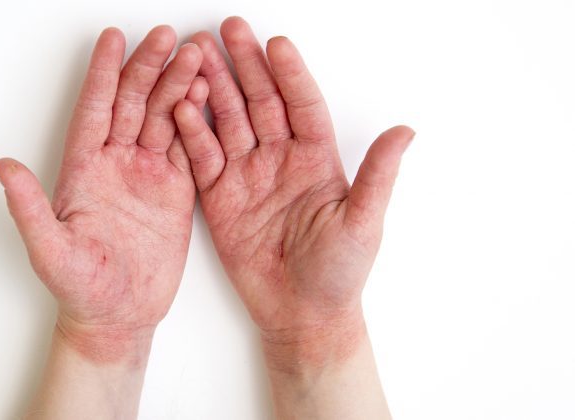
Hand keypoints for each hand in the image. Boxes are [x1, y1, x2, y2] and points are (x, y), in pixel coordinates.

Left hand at [0, 26, 205, 361]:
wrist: (118, 317)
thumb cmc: (80, 289)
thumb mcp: (50, 252)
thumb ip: (29, 209)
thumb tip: (3, 166)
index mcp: (83, 170)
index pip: (94, 110)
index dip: (103, 74)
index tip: (113, 38)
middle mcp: (115, 164)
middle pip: (132, 104)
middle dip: (149, 68)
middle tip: (169, 37)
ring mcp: (146, 175)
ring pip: (163, 119)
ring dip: (177, 86)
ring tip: (196, 55)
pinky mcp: (174, 192)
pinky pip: (186, 148)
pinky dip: (197, 121)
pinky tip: (206, 96)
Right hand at [175, 17, 412, 365]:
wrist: (301, 314)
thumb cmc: (339, 272)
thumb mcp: (364, 222)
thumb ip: (378, 175)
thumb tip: (406, 131)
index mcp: (317, 160)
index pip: (302, 105)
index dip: (290, 75)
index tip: (277, 44)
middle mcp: (280, 160)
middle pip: (260, 102)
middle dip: (245, 66)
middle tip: (228, 31)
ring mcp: (248, 175)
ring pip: (228, 122)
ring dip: (213, 90)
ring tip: (197, 57)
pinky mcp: (221, 197)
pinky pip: (204, 158)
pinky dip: (192, 133)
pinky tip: (182, 107)